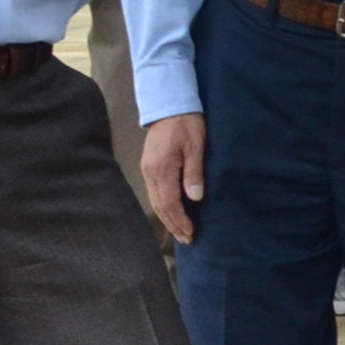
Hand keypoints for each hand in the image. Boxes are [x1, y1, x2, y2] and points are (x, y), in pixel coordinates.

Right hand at [140, 112, 207, 242]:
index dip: (180, 220)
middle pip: (160, 206)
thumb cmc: (186, 123)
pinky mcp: (149, 166)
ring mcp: (147, 170)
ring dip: (167, 218)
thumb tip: (194, 198)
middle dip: (173, 224)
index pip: (169, 203)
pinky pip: (154, 192)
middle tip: (186, 239)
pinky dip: (163, 206)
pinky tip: (171, 212)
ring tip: (179, 231)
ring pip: (155, 201)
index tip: (190, 233)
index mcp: (161, 169)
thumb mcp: (196, 145)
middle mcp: (150, 173)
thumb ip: (194, 172)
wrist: (169, 105)